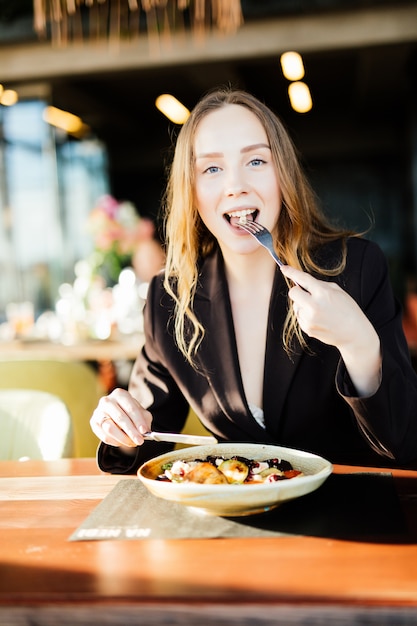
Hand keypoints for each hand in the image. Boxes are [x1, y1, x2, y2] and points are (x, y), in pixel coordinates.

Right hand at [90, 388, 152, 447]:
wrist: (115, 412)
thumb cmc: (130, 412)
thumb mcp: (141, 413)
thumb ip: (144, 420)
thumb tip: (146, 432)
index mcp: (120, 394)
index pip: (130, 408)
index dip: (138, 421)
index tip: (144, 431)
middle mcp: (107, 401)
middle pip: (120, 418)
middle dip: (131, 431)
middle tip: (139, 441)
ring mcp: (98, 411)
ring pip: (110, 428)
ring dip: (123, 438)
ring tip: (132, 443)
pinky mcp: (93, 422)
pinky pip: (104, 436)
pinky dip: (115, 442)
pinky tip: (122, 443)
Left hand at [281, 265, 380, 395]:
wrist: (354, 333)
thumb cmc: (348, 309)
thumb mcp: (337, 291)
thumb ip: (319, 285)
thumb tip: (301, 283)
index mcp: (323, 293)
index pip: (303, 279)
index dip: (291, 272)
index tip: (283, 268)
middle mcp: (314, 306)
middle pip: (293, 293)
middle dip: (297, 292)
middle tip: (307, 294)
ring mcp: (309, 319)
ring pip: (296, 306)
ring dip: (303, 306)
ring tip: (320, 311)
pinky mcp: (307, 329)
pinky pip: (299, 317)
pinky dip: (306, 316)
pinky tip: (319, 319)